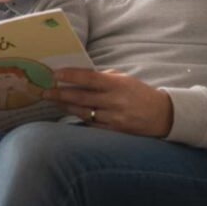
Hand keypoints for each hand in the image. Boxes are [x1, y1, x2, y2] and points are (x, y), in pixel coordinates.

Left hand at [43, 68, 172, 137]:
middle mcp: (114, 101)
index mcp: (117, 84)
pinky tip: (69, 111)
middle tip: (44, 91)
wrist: (162, 115)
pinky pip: (90, 124)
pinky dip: (78, 117)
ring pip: (83, 112)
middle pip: (81, 97)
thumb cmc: (139, 93)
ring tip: (53, 100)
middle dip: (60, 94)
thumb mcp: (124, 79)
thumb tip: (80, 74)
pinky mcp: (113, 131)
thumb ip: (103, 76)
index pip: (89, 78)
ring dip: (65, 106)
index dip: (70, 75)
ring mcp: (113, 118)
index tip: (55, 74)